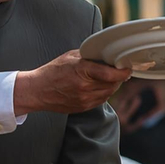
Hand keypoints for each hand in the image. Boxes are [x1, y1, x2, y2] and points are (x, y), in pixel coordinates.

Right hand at [16, 50, 131, 114]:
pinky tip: (98, 86)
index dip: (123, 72)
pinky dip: (104, 93)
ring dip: (112, 86)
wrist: (37, 90)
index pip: (110, 74)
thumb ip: (90, 56)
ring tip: (107, 78)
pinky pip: (101, 100)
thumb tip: (107, 56)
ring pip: (108, 93)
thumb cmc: (53, 71)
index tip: (127, 68)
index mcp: (82, 71)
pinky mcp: (83, 107)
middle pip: (112, 84)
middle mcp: (84, 87)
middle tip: (118, 71)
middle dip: (118, 78)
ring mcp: (84, 99)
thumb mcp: (71, 57)